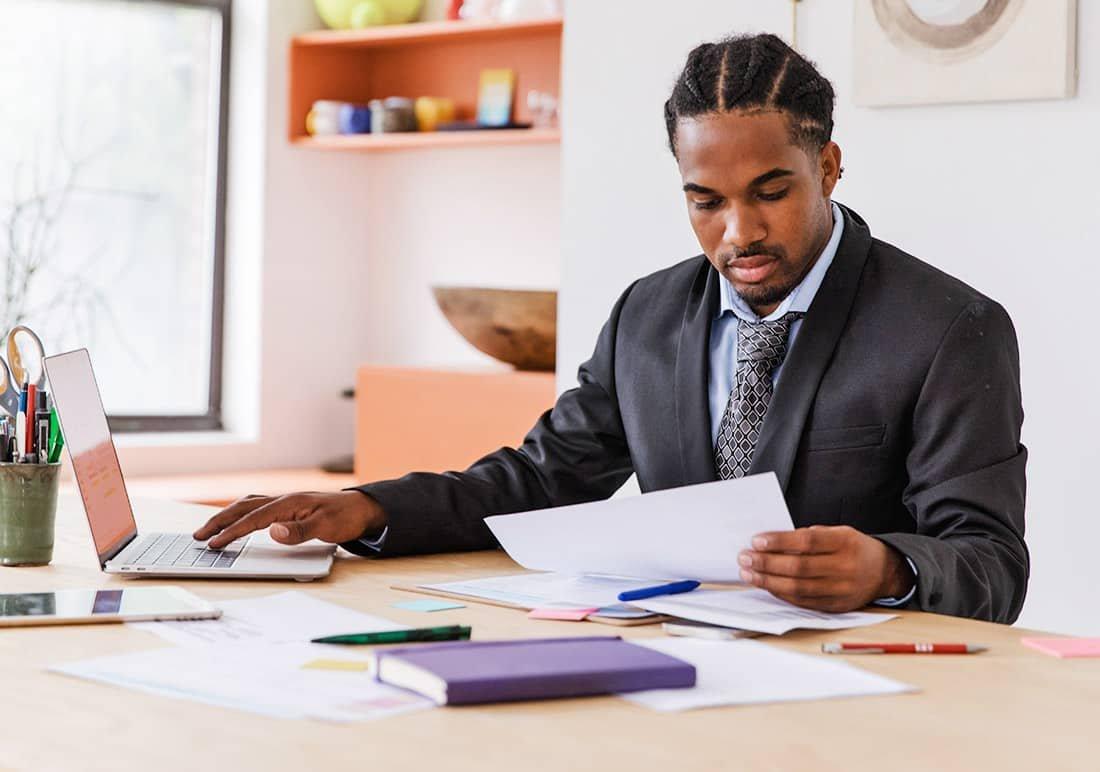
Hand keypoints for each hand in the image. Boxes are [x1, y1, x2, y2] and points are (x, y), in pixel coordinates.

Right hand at [193, 491, 386, 548]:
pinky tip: (237, 520)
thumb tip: (272, 531)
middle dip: (219, 521)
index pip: (253, 519)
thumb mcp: (326, 527)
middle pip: (243, 508)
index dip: (232, 531)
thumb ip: (299, 530)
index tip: (214, 543)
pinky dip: (241, 513)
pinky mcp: (288, 507)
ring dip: (227, 516)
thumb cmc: (345, 517)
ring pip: (248, 506)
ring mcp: (285, 502)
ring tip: (209, 529)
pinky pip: (257, 507)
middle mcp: (283, 499)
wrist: (362, 507)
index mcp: (289, 503)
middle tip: (198, 536)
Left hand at [738, 525, 913, 612]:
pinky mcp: (836, 606)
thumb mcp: (837, 532)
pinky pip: (803, 602)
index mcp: (845, 542)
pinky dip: (781, 593)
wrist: (884, 572)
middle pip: (799, 567)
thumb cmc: (853, 548)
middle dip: (767, 563)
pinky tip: (766, 585)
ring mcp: (841, 590)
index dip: (779, 541)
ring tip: (748, 573)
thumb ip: (808, 536)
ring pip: (798, 588)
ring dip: (768, 581)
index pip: (807, 542)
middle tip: (745, 557)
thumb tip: (772, 543)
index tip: (757, 540)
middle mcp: (845, 567)